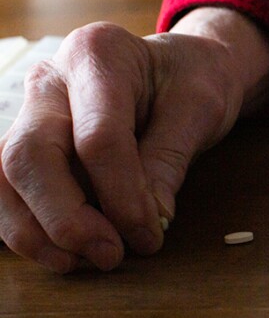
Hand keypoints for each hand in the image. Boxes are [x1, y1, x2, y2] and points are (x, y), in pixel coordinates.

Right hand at [0, 9, 268, 272]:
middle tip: (111, 255)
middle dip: (65, 217)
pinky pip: (10, 190)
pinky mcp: (30, 143)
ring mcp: (31, 111)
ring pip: (5, 176)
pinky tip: (64, 255)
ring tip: (82, 262)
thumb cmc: (194, 80)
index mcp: (98, 54)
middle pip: (30, 155)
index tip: (149, 234)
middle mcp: (51, 79)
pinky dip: (31, 227)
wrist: (183, 66)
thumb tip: (150, 221)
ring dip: (37, 230)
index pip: (97, 137)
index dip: (120, 195)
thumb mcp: (200, 110)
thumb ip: (169, 160)